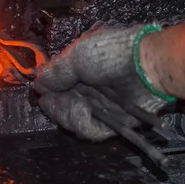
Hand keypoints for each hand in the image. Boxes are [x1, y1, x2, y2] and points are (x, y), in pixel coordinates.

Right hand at [34, 23, 172, 140]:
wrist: (147, 67)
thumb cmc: (111, 53)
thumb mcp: (77, 55)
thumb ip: (55, 72)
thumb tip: (37, 83)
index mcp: (80, 70)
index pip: (56, 85)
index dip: (46, 90)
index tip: (40, 91)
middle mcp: (88, 89)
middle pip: (60, 105)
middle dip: (53, 104)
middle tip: (50, 101)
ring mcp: (98, 107)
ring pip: (69, 119)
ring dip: (65, 113)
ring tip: (74, 104)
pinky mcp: (109, 124)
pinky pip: (86, 130)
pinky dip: (80, 122)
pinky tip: (81, 111)